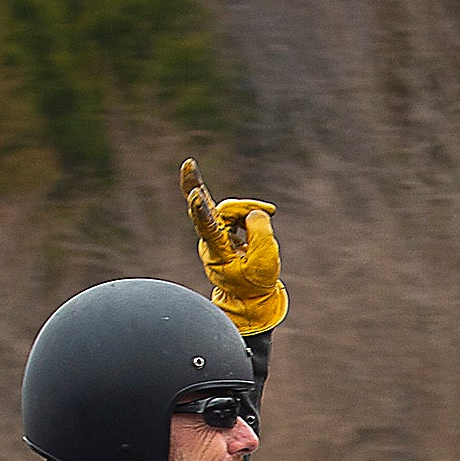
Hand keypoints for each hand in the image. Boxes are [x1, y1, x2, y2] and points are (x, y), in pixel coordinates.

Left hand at [182, 157, 285, 335]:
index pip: (207, 226)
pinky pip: (237, 210)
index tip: (195, 194)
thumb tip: (254, 212)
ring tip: (271, 214)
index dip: (201, 209)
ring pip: (231, 207)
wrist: (250, 297)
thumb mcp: (265, 262)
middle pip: (202, 206)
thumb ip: (261, 233)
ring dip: (251, 208)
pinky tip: (268, 213)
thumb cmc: (255, 283)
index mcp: (217, 251)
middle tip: (188, 163)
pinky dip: (252, 210)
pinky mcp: (223, 227)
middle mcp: (210, 239)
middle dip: (194, 183)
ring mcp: (215, 231)